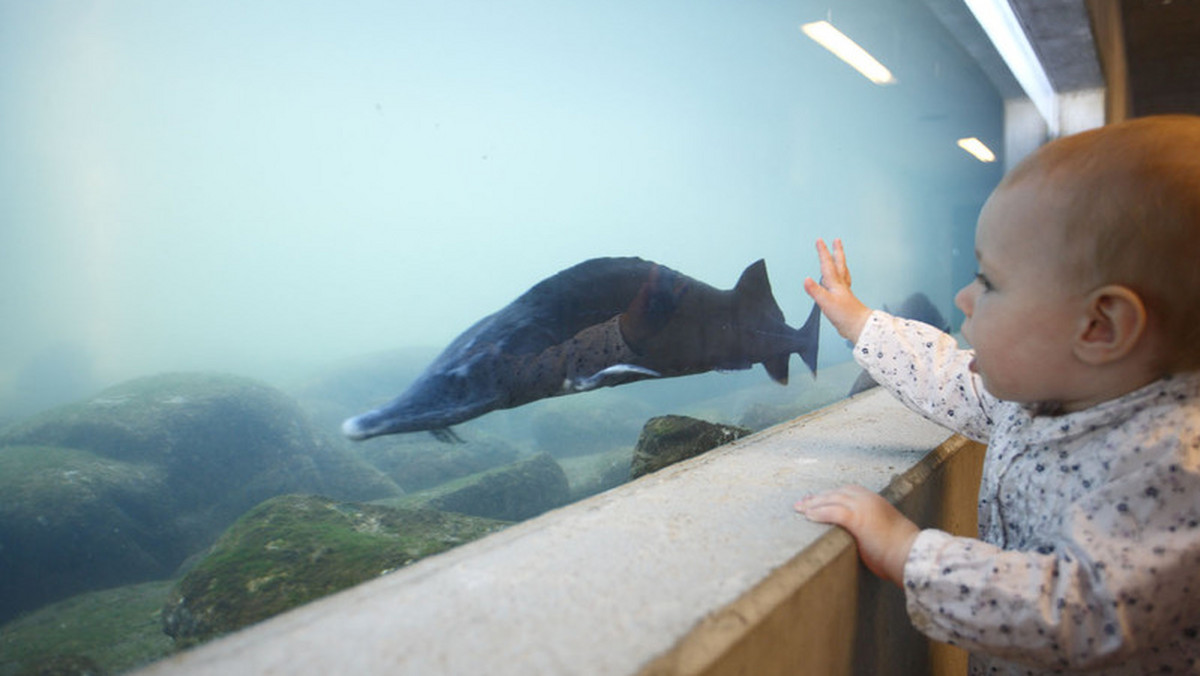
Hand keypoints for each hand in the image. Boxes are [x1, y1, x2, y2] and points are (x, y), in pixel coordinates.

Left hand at [795, 484, 918, 585]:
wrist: (912, 554)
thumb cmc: (903, 550)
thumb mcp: (887, 531)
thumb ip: (873, 528)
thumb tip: (863, 538)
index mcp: (876, 501)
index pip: (848, 491)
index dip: (831, 495)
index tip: (818, 498)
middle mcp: (868, 500)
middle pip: (837, 493)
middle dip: (818, 497)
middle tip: (802, 502)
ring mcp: (863, 508)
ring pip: (832, 500)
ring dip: (814, 504)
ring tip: (800, 509)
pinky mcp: (859, 519)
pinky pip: (833, 512)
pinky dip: (819, 513)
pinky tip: (809, 516)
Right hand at [804, 239, 871, 342]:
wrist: (858, 326)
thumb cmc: (844, 315)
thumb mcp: (826, 303)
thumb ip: (815, 291)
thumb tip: (806, 279)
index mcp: (835, 284)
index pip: (827, 265)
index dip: (823, 252)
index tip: (819, 241)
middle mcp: (840, 285)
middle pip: (839, 264)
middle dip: (837, 251)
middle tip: (836, 241)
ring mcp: (844, 291)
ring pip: (842, 272)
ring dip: (840, 262)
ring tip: (839, 256)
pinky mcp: (844, 299)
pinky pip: (843, 282)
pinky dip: (841, 276)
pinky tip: (839, 280)